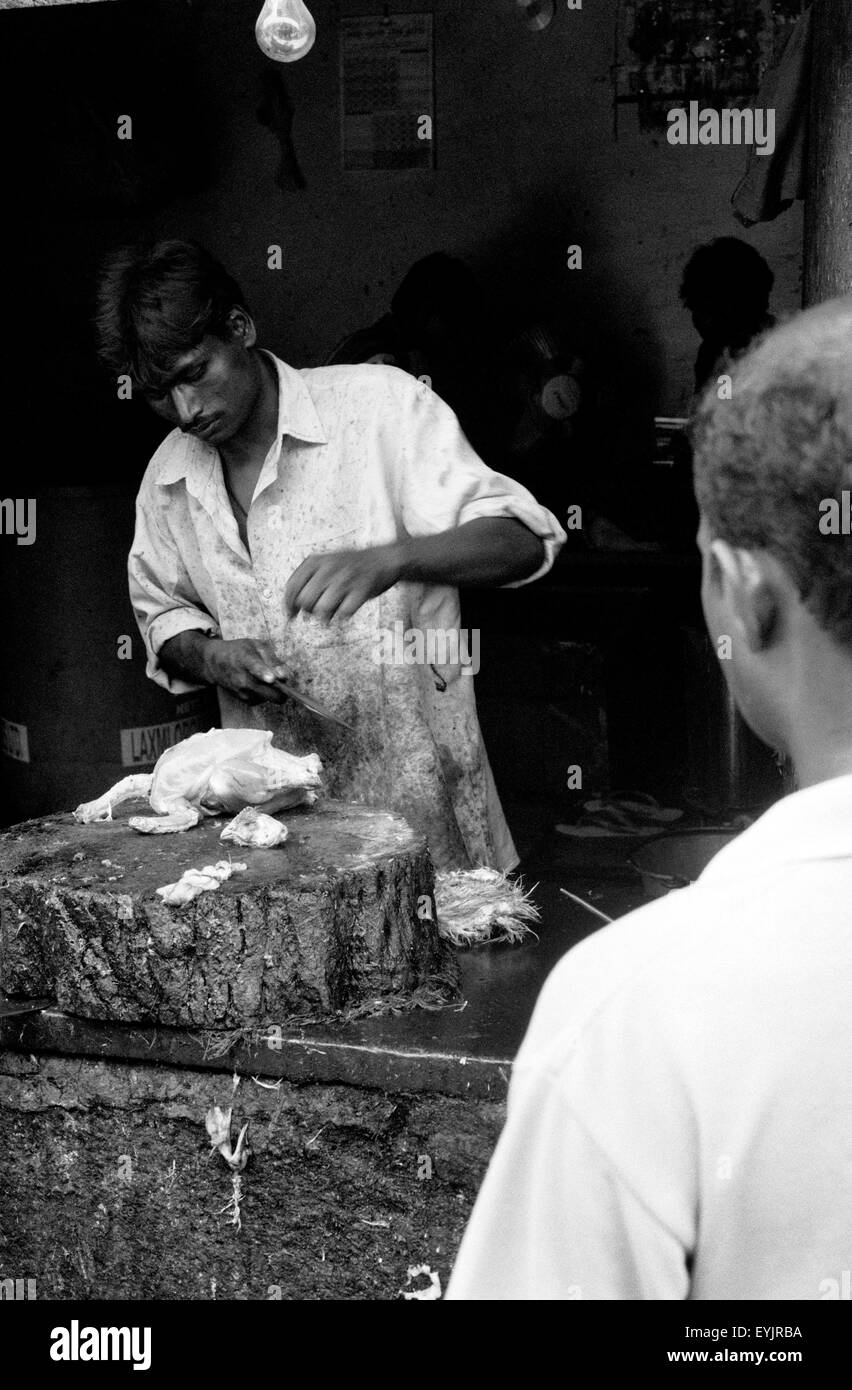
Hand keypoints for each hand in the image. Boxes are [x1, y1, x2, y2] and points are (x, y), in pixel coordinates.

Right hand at [203, 638, 290, 703]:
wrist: (215, 663)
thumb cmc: (240, 651)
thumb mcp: (256, 646)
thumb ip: (272, 659)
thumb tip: (284, 676)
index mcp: (245, 659)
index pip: (254, 667)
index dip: (263, 673)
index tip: (271, 679)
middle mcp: (241, 678)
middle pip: (268, 692)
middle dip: (282, 689)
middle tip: (283, 680)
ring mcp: (242, 691)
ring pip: (269, 697)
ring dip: (273, 690)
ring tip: (266, 678)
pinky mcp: (244, 700)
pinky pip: (263, 699)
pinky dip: (266, 693)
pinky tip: (258, 683)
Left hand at [284, 544, 402, 621]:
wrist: (382, 559)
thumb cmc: (350, 565)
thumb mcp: (324, 563)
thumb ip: (306, 581)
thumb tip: (290, 611)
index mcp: (316, 560)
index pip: (292, 586)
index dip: (288, 604)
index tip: (291, 615)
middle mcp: (328, 568)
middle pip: (305, 601)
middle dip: (308, 610)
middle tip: (317, 610)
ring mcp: (345, 579)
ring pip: (321, 610)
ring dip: (324, 616)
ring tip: (331, 612)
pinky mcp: (361, 591)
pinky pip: (343, 614)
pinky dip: (342, 616)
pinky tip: (345, 608)